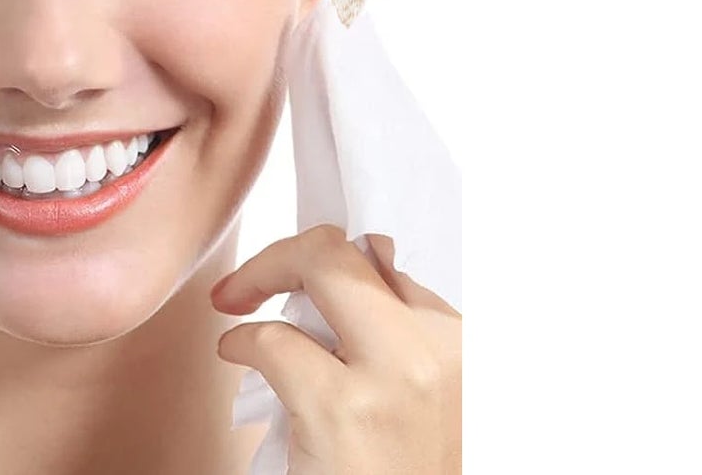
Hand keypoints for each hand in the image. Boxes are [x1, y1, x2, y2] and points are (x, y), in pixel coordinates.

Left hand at [211, 224, 460, 473]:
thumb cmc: (397, 472)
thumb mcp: (415, 398)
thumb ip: (389, 339)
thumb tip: (324, 276)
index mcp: (463, 346)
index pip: (394, 259)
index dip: (339, 258)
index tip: (303, 271)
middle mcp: (442, 351)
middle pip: (353, 249)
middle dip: (290, 249)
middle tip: (256, 278)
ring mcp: (396, 378)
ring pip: (319, 264)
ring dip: (263, 276)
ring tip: (241, 309)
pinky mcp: (344, 413)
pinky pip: (273, 339)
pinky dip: (242, 341)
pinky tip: (238, 357)